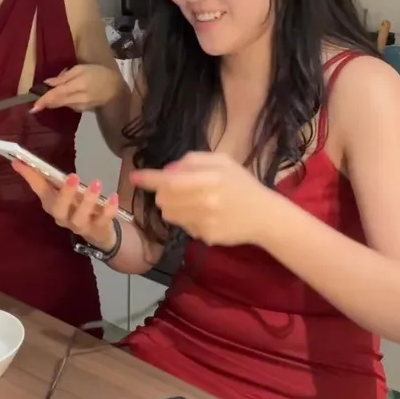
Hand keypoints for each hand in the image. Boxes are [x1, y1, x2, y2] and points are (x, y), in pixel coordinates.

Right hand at [10, 161, 118, 249]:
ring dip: (88, 200)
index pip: (38, 189)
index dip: (29, 176)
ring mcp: (80, 226)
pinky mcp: (98, 230)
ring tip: (97, 183)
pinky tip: (114, 197)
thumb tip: (23, 161)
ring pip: (80, 216)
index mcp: (52, 204)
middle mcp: (63, 217)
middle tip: (73, 175)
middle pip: (58, 209)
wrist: (100, 233)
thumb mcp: (63, 192)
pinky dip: (109, 209)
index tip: (19, 161)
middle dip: (65, 193)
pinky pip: (103, 220)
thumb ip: (47, 178)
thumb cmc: (77, 207)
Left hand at [31, 64, 123, 112]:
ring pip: (60, 104)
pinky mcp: (81, 110)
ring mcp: (79, 107)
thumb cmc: (98, 73)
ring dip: (52, 100)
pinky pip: (67, 105)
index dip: (43, 100)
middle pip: (56, 102)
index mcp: (76, 86)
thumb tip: (48, 83)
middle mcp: (77, 99)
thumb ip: (64, 77)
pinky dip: (62, 100)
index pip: (56, 95)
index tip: (32, 107)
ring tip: (50, 92)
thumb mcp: (81, 69)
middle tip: (34, 102)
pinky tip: (64, 94)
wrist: (115, 88)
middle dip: (44, 103)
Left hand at [128, 152, 275, 246]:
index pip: (169, 179)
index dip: (149, 178)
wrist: (264, 216)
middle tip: (178, 189)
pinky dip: (187, 220)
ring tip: (192, 202)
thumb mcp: (223, 162)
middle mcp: (205, 201)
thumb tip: (167, 171)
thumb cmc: (242, 185)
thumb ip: (193, 161)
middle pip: (163, 199)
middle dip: (164, 193)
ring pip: (169, 214)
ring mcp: (204, 221)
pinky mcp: (205, 237)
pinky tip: (205, 216)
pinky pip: (183, 226)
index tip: (134, 177)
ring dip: (172, 207)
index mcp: (209, 178)